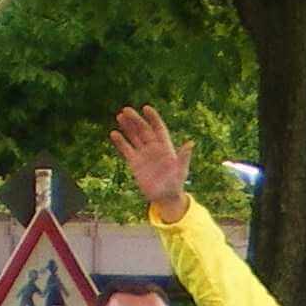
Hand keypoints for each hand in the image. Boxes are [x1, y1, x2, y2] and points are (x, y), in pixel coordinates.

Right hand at [109, 105, 194, 222]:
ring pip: (134, 137)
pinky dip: (120, 142)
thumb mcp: (181, 170)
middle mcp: (154, 148)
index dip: (153, 118)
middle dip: (136, 120)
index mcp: (166, 147)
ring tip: (120, 116)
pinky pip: (126, 149)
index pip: (159, 128)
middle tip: (126, 110)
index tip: (146, 108)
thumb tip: (191, 143)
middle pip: (144, 130)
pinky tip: (114, 134)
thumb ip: (184, 156)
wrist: (165, 198)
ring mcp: (143, 154)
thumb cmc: (176, 184)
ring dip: (127, 127)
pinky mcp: (134, 162)